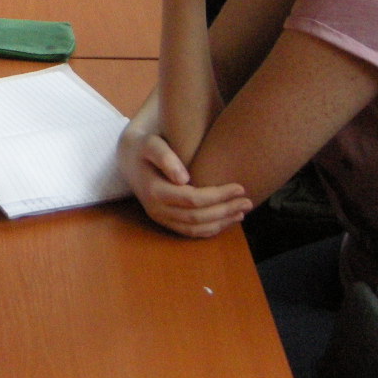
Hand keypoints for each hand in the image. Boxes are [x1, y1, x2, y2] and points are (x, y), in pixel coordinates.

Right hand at [117, 128, 250, 238]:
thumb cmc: (145, 148)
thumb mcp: (151, 145)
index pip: (192, 200)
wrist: (130, 158)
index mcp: (155, 191)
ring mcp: (161, 218)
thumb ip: (165, 157)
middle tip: (247, 201)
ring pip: (195, 229)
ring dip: (221, 223)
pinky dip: (211, 229)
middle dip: (225, 210)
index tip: (240, 187)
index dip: (218, 196)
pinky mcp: (166, 221)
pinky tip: (226, 220)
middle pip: (197, 217)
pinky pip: (190, 232)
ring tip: (242, 212)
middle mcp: (157, 210)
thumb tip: (183, 178)